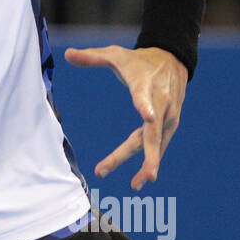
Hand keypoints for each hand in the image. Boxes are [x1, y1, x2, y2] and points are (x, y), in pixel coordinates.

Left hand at [63, 45, 187, 190]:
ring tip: (135, 185)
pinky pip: (160, 145)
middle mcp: (161, 103)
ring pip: (156, 143)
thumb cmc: (139, 60)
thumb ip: (92, 57)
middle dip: (143, 154)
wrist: (173, 60)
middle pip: (151, 131)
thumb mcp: (116, 54)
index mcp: (145, 85)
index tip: (147, 115)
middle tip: (137, 176)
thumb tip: (67, 54)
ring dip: (148, 164)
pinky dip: (152, 161)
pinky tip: (141, 179)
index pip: (144, 95)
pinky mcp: (171, 124)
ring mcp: (168, 116)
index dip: (145, 105)